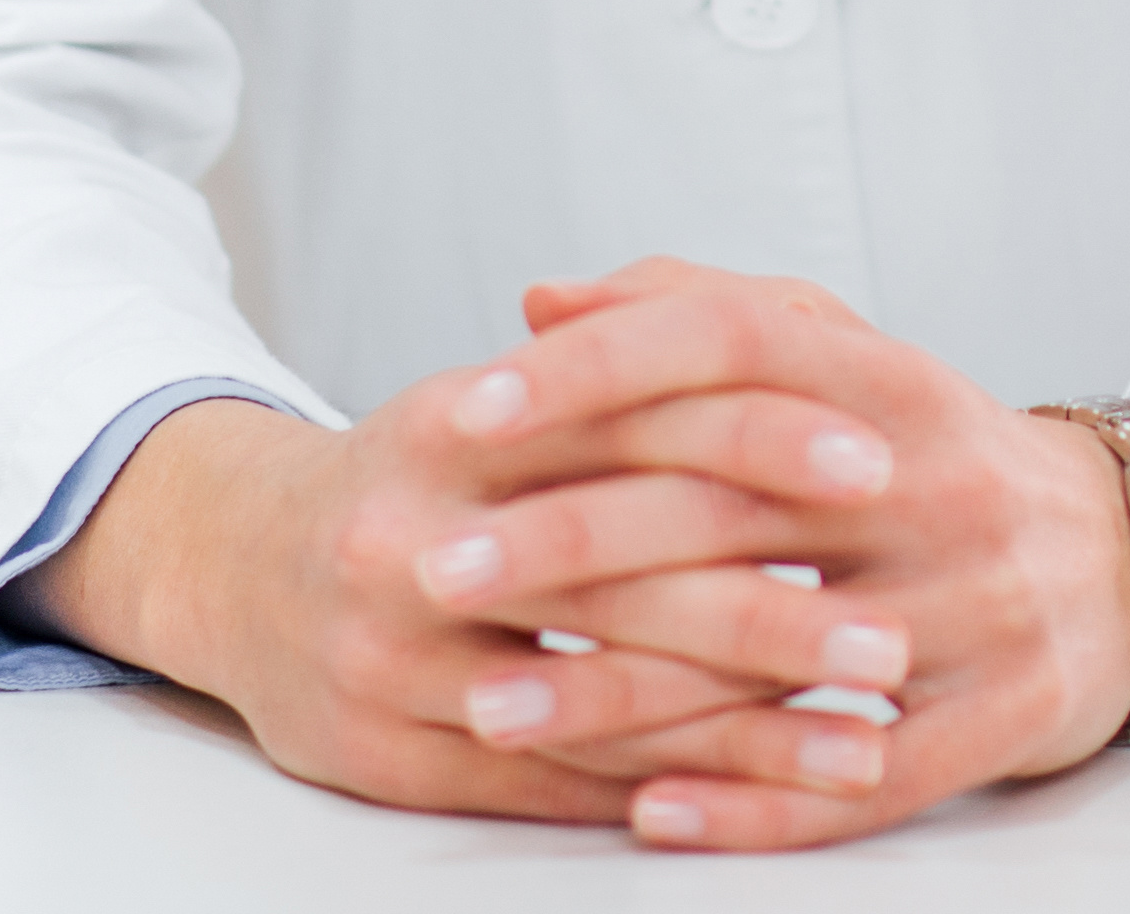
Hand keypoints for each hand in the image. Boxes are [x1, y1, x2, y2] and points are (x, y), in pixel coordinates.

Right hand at [22, 360, 936, 828]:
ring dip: (742, 730)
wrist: (235, 570)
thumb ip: (631, 358)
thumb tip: (793, 331)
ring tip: (863, 739)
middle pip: (618, 576)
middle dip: (772, 612)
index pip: (629, 417)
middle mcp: (412, 537)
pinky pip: (549, 783)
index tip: (876, 465)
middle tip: (894, 636)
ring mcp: (393, 656)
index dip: (758, 440)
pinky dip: (668, 790)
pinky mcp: (388, 754)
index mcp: (453, 423)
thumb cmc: (420, 477)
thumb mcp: (503, 396)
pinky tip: (762, 798)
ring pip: (591, 700)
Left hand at [448, 260, 1129, 854]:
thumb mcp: (842, 359)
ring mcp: (975, 606)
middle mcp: (935, 483)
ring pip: (774, 657)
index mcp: (891, 379)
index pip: (731, 341)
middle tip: (434, 571)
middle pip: (730, 503)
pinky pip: (861, 780)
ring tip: (489, 710)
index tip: (472, 408)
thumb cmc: (935, 455)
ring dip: (620, 693)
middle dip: (566, 541)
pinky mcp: (1004, 718)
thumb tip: (543, 300)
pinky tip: (642, 812)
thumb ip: (692, 311)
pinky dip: (750, 803)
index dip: (599, 370)